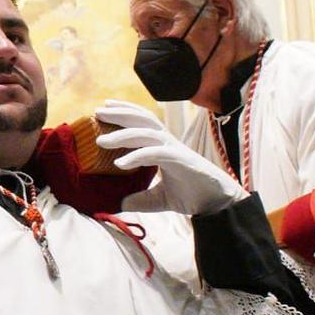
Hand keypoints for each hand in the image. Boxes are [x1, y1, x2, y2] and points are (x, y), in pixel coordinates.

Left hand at [95, 100, 243, 216]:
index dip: (124, 113)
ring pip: (146, 133)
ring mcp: (175, 150)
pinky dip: (137, 155)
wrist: (217, 203)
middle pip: (142, 120)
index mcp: (163, 146)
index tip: (103, 110)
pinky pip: (156, 153)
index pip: (142, 122)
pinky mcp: (180, 160)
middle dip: (120, 114)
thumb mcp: (159, 199)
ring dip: (123, 135)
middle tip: (97, 113)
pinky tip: (120, 163)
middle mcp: (168, 143)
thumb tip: (119, 204)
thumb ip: (139, 199)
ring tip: (101, 141)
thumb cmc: (192, 195)